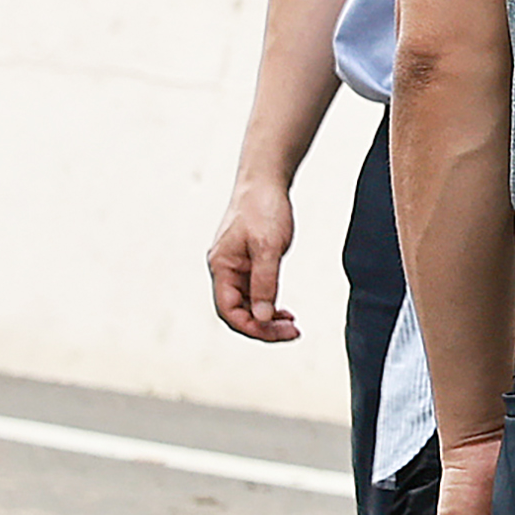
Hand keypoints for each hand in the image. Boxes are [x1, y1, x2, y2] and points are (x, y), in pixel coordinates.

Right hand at [209, 176, 302, 341]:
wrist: (264, 181)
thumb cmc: (263, 209)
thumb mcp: (268, 247)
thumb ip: (265, 282)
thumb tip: (263, 317)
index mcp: (221, 267)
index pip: (229, 310)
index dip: (252, 326)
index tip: (279, 332)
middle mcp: (224, 270)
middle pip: (237, 311)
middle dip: (263, 326)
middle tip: (293, 332)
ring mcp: (235, 266)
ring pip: (247, 303)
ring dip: (267, 317)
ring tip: (291, 325)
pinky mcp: (248, 262)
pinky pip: (255, 291)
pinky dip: (268, 303)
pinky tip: (284, 311)